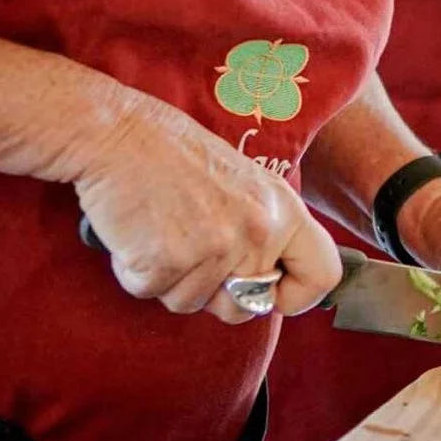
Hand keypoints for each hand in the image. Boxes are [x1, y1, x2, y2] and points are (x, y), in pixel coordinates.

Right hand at [74, 94, 342, 324]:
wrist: (118, 133)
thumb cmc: (175, 155)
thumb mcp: (246, 184)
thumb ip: (263, 230)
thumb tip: (265, 283)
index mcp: (284, 211)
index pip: (322, 275)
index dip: (296, 296)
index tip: (270, 293)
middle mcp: (257, 233)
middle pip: (247, 307)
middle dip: (215, 294)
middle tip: (190, 251)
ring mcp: (213, 249)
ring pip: (191, 303)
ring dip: (170, 279)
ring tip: (161, 230)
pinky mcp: (166, 261)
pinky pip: (150, 293)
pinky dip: (135, 272)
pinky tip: (136, 233)